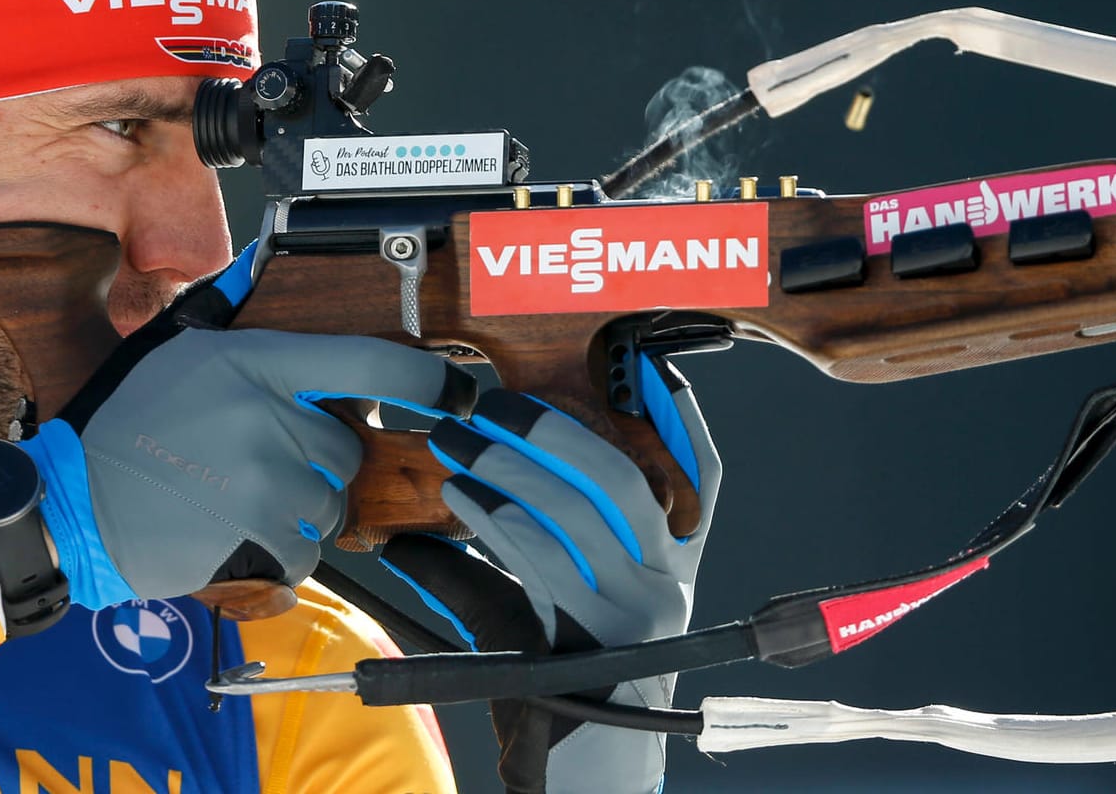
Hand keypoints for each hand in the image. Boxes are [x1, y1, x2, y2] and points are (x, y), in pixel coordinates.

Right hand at [20, 242, 473, 606]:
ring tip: (241, 499)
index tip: (462, 395)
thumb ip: (226, 307)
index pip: (369, 363)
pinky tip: (235, 533)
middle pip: (348, 449)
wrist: (74, 504)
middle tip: (262, 461)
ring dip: (300, 511)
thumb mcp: (175, 348)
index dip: (428, 382)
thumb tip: (261, 259)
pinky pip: (304, 551)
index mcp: (259, 363)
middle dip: (320, 462)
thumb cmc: (127, 423)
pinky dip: (281, 552)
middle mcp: (270, 417)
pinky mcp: (253, 534)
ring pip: (329, 506)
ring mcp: (264, 480)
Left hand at [381, 357, 720, 793]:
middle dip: (553, 429)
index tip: (645, 363)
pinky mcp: (607, 639)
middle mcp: (667, 583)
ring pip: (587, 509)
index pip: (699, 476)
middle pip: (623, 476)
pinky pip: (554, 562)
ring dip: (513, 466)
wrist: (582, 783)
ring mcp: (643, 611)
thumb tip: (417, 526)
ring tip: (458, 445)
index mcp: (668, 568)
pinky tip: (464, 501)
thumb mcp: (536, 622)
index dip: (679, 415)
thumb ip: (493, 569)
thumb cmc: (561, 700)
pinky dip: (505, 522)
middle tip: (490, 403)